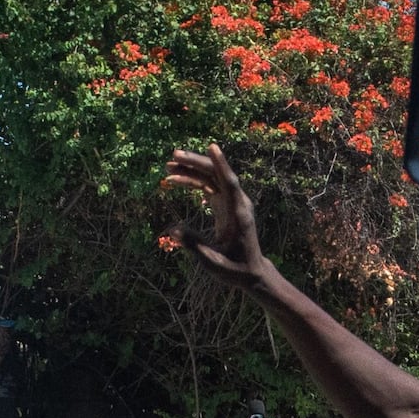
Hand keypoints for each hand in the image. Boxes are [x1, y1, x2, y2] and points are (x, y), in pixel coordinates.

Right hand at [162, 148, 271, 287]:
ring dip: (191, 170)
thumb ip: (194, 246)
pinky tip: (175, 180)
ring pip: (211, 178)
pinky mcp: (224, 204)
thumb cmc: (234, 269)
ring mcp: (231, 202)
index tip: (212, 146)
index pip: (229, 183)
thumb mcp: (212, 261)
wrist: (250, 272)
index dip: (221, 164)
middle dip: (196, 163)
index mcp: (237, 214)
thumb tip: (173, 231)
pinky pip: (208, 186)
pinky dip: (192, 181)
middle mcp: (236, 203)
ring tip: (168, 167)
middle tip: (173, 156)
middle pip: (216, 175)